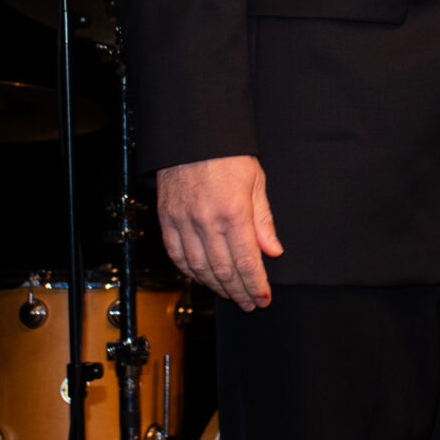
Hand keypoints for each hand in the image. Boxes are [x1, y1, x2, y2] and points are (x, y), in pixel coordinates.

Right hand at [156, 154, 281, 311]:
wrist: (193, 135)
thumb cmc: (227, 154)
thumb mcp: (255, 182)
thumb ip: (263, 220)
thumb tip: (272, 251)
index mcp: (233, 212)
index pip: (247, 262)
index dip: (256, 285)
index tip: (263, 299)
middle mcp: (206, 221)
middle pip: (224, 271)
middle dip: (239, 292)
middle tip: (249, 304)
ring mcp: (183, 222)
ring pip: (199, 268)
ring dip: (216, 287)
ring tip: (230, 295)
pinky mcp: (167, 219)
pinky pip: (177, 255)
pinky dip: (190, 272)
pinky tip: (202, 278)